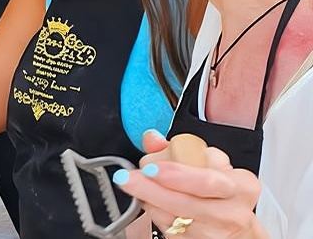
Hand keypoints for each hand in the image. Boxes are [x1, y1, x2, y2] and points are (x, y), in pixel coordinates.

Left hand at [115, 131, 264, 238]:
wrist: (236, 229)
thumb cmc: (222, 191)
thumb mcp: (210, 163)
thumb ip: (178, 147)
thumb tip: (152, 138)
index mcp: (240, 185)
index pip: (207, 180)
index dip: (177, 174)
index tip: (151, 167)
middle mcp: (231, 212)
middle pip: (185, 202)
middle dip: (151, 189)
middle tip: (127, 178)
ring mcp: (214, 233)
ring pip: (171, 217)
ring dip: (148, 199)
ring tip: (133, 184)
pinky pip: (168, 228)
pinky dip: (154, 212)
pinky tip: (150, 200)